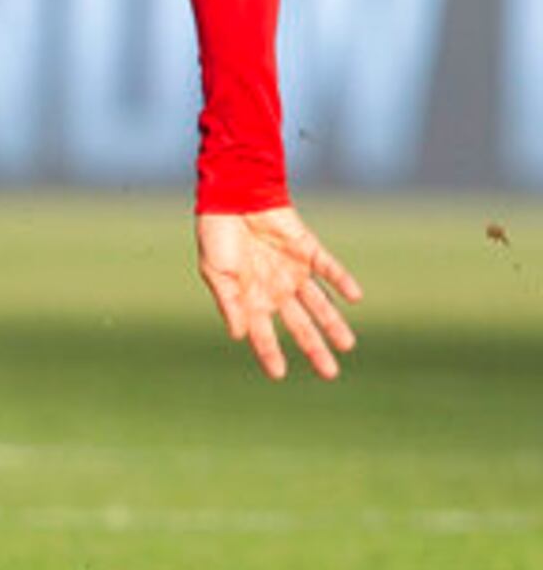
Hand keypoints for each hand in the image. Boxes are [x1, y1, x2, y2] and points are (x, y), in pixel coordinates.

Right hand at [196, 205, 361, 379]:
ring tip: (347, 344)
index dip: (269, 352)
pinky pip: (328, 268)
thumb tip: (240, 335)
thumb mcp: (216, 271)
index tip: (278, 374)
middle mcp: (275, 287)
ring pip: (318, 303)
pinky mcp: (307, 249)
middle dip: (314, 347)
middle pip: (299, 324)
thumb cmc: (217, 234)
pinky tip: (354, 297)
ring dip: (332, 323)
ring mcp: (293, 270)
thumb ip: (230, 302)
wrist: (232, 195)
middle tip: (330, 372)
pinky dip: (341, 281)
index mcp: (250, 295)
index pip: (263, 331)